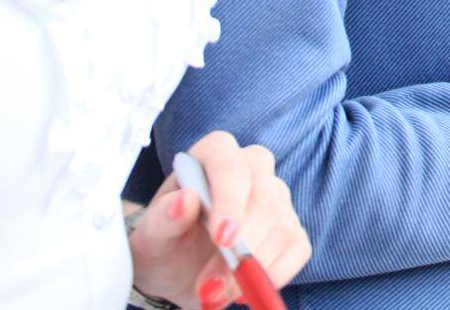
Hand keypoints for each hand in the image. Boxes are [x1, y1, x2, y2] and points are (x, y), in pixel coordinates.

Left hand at [128, 131, 311, 309]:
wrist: (177, 269)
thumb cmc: (164, 243)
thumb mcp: (151, 237)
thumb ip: (162, 218)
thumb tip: (185, 200)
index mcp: (213, 153)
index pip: (229, 164)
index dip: (230, 198)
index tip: (223, 238)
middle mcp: (251, 167)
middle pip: (263, 195)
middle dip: (241, 246)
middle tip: (210, 287)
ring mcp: (276, 196)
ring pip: (282, 225)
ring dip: (253, 268)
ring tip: (215, 295)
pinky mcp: (291, 228)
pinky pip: (297, 249)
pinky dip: (275, 275)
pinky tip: (244, 291)